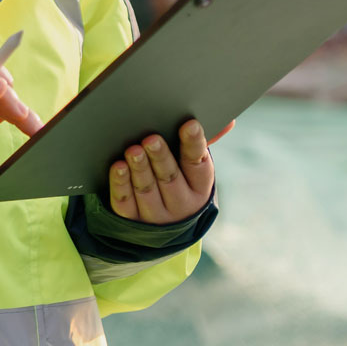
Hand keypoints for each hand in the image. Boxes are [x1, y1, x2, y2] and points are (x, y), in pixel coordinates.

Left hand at [106, 119, 232, 223]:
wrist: (159, 224)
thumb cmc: (177, 178)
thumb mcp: (191, 166)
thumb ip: (200, 143)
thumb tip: (229, 121)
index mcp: (199, 186)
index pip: (197, 163)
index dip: (194, 143)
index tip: (189, 124)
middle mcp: (181, 203)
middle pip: (170, 178)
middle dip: (161, 157)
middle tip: (151, 138)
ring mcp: (156, 216)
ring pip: (147, 190)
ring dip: (140, 169)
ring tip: (133, 151)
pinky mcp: (132, 221)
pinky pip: (125, 202)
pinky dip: (121, 184)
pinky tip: (118, 167)